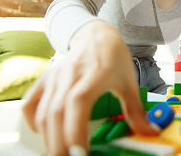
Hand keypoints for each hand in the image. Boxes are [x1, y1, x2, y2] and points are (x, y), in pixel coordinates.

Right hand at [22, 21, 158, 155]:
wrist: (97, 36)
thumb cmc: (114, 58)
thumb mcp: (129, 82)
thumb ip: (136, 110)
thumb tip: (149, 131)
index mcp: (95, 74)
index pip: (78, 102)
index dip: (75, 129)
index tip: (79, 152)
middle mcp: (71, 74)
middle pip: (56, 112)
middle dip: (59, 142)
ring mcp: (55, 77)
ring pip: (43, 111)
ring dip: (48, 137)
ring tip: (60, 153)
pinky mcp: (45, 79)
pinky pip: (30, 103)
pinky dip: (33, 121)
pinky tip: (44, 133)